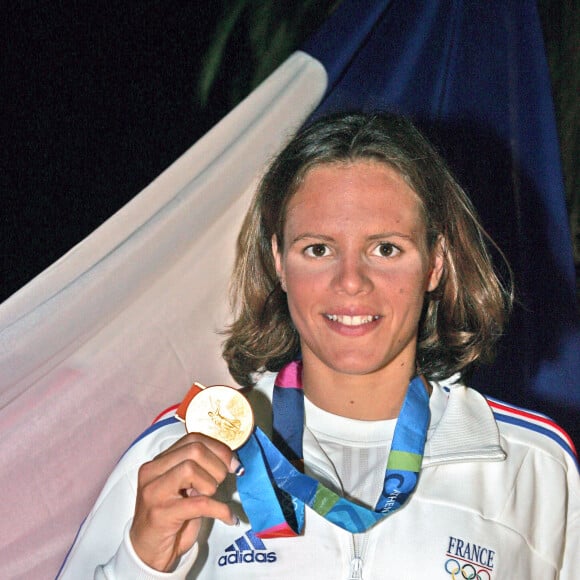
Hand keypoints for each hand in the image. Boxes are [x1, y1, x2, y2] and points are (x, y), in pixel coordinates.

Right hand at [129, 432, 241, 571]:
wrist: (147, 552)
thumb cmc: (171, 518)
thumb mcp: (183, 487)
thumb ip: (199, 469)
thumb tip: (231, 460)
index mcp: (159, 461)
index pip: (193, 438)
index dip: (218, 448)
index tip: (233, 463)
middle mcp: (153, 471)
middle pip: (194, 450)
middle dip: (217, 465)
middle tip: (222, 482)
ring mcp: (154, 491)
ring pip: (191, 469)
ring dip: (211, 484)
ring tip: (213, 497)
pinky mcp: (160, 514)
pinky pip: (199, 503)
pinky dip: (220, 509)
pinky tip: (228, 516)